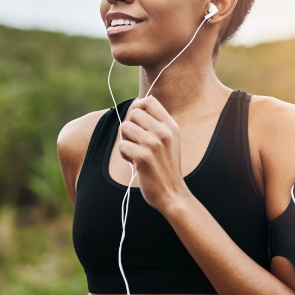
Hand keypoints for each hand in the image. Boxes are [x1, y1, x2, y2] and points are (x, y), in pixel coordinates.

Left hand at [117, 96, 190, 211]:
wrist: (172, 193)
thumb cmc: (166, 167)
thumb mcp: (170, 141)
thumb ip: (157, 124)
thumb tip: (136, 107)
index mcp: (171, 126)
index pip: (149, 101)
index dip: (138, 108)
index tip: (138, 123)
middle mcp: (164, 132)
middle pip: (133, 113)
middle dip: (130, 127)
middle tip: (137, 142)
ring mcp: (154, 144)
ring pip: (125, 128)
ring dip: (126, 141)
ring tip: (136, 153)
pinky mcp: (143, 157)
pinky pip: (122, 145)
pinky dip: (125, 155)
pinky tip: (135, 163)